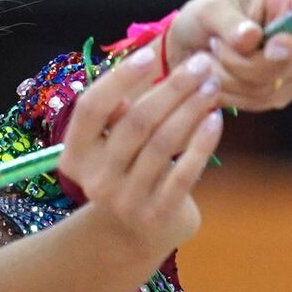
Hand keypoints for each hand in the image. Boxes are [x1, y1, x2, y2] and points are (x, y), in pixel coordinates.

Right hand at [57, 46, 224, 261]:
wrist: (132, 237)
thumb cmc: (125, 174)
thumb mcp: (109, 147)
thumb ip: (117, 113)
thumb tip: (143, 63)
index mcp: (75, 157)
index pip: (91, 109)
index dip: (118, 79)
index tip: (150, 54)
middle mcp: (95, 180)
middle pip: (135, 121)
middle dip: (172, 87)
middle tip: (201, 64)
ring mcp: (126, 201)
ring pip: (163, 143)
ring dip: (192, 109)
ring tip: (212, 86)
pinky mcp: (157, 215)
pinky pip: (185, 172)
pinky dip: (202, 142)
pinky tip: (216, 119)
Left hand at [164, 0, 291, 111]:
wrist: (195, 45)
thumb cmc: (206, 17)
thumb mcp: (208, 10)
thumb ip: (229, 22)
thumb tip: (252, 37)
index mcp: (291, 2)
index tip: (269, 47)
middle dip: (246, 62)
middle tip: (216, 46)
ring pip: (272, 87)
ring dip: (232, 78)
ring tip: (212, 58)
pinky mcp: (281, 93)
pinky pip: (260, 102)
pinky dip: (232, 93)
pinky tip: (216, 76)